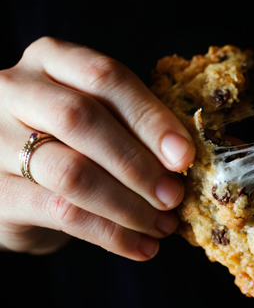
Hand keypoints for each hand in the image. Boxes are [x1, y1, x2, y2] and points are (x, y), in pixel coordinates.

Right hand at [0, 37, 194, 259]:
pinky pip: (61, 214)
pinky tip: (141, 247)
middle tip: (174, 196)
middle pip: (82, 119)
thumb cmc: (70, 141)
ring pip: (72, 171)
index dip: (150, 117)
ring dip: (129, 205)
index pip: (105, 76)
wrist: (14, 183)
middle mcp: (14, 90)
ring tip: (163, 224)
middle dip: (139, 163)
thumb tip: (184, 156)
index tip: (184, 155)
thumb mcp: (98, 118)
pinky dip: (111, 234)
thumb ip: (132, 124)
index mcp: (50, 60)